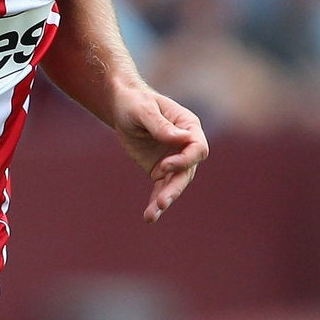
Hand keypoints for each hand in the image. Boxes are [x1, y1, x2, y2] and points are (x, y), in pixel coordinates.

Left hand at [111, 88, 207, 222]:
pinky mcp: (159, 170)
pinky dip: (155, 202)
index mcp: (188, 127)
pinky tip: (149, 217)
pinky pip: (160, 188)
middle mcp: (185, 145)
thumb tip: (181, 138)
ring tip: (152, 214)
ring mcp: (173, 159)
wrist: (122, 106)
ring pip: (175, 184)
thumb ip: (160, 125)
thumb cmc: (135, 102)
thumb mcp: (143, 110)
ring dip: (165, 199)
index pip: (197, 148)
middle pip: (187, 171)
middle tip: (161, 201)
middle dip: (175, 187)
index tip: (163, 166)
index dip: (183, 160)